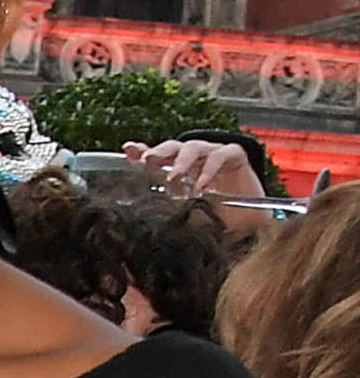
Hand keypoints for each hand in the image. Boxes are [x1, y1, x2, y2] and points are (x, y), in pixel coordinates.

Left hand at [122, 138, 273, 239]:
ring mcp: (213, 154)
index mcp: (177, 168)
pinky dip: (210, 168)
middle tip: (148, 160)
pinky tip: (202, 184)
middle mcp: (193, 158)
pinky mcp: (234, 156)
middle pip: (172, 147)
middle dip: (159, 151)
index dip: (141, 150)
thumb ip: (168, 214)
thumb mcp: (185, 215)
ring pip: (194, 147)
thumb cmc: (214, 215)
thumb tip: (144, 230)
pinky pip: (220, 155)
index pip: (156, 156)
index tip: (128, 150)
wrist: (249, 221)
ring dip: (182, 161)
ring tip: (174, 177)